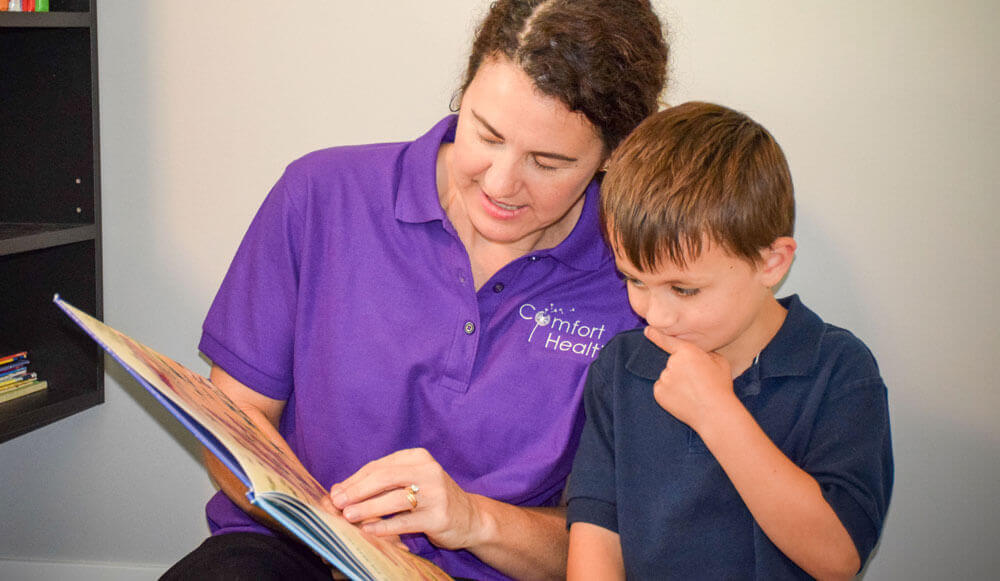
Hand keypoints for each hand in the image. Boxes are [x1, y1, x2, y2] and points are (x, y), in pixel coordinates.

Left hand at [329, 448, 483, 550]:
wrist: (470, 517)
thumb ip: (379, 482)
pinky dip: (384, 526)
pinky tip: (368, 530)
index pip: (379, 466)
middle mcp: (428, 471)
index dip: (354, 480)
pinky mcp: (439, 516)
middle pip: (384, 477)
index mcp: (418, 457)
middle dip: (357, 491)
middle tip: (338, 503)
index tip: (336, 493)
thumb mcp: (410, 481)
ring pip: (394, 499)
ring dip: (367, 508)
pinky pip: (405, 521)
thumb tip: (338, 490)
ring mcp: (436, 493)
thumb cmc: (432, 498)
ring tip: (348, 516)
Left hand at [643, 327, 736, 430]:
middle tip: (697, 382)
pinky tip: (684, 399)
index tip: (647, 330)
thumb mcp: (719, 362)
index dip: (657, 335)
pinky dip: (669, 393)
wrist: (715, 413)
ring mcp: (663, 378)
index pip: (668, 341)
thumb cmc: (720, 386)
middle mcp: (672, 363)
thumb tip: (699, 353)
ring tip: (692, 392)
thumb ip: (706, 353)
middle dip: (681, 369)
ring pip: (667, 376)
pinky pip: (662, 388)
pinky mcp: (658, 393)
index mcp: (687, 352)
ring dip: (675, 382)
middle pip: (672, 363)